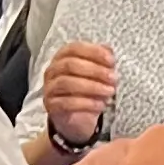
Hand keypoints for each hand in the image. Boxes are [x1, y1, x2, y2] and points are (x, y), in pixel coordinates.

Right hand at [42, 36, 115, 150]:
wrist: (78, 116)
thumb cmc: (88, 89)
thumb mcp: (98, 74)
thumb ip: (102, 61)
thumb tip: (109, 50)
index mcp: (62, 57)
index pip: (74, 48)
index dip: (94, 52)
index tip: (112, 61)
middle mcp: (52, 70)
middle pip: (70, 65)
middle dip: (95, 71)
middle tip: (114, 78)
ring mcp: (50, 88)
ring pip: (67, 83)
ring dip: (92, 87)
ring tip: (110, 92)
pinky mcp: (51, 105)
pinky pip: (66, 103)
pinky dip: (86, 104)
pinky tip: (101, 105)